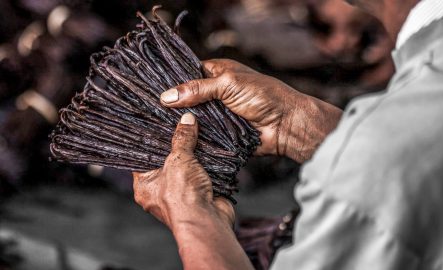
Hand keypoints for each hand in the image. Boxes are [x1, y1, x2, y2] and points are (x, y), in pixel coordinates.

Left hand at [133, 113, 233, 229]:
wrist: (207, 221)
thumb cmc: (182, 198)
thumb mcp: (178, 160)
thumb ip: (182, 139)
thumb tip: (187, 120)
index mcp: (145, 185)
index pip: (143, 158)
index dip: (152, 141)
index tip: (159, 124)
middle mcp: (161, 190)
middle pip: (168, 160)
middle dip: (177, 145)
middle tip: (181, 124)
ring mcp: (182, 193)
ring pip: (187, 166)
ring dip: (195, 154)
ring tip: (198, 132)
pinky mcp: (200, 193)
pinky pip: (203, 173)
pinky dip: (208, 163)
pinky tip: (212, 148)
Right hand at [160, 59, 341, 162]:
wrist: (286, 125)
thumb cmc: (264, 96)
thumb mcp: (228, 85)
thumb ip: (198, 89)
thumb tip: (167, 96)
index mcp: (217, 74)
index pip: (187, 74)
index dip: (172, 81)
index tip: (150, 88)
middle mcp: (214, 94)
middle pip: (187, 99)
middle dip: (173, 105)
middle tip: (148, 110)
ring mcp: (217, 115)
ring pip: (192, 118)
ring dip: (182, 123)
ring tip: (155, 126)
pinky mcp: (220, 134)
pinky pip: (201, 135)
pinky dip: (192, 137)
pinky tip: (174, 140)